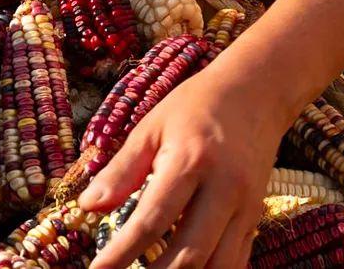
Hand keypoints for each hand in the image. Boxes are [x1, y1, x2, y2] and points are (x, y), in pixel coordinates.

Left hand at [78, 70, 284, 268]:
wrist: (256, 93)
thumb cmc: (195, 107)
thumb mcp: (151, 127)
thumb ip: (121, 170)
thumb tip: (87, 208)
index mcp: (191, 162)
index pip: (151, 220)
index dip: (121, 253)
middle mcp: (224, 189)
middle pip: (190, 254)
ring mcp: (246, 207)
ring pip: (218, 266)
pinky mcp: (256, 217)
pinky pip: (236, 261)